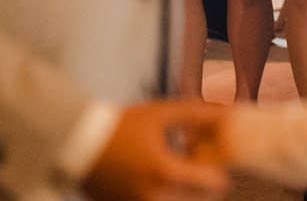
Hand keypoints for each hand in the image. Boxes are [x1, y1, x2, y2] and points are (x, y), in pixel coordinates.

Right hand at [83, 101, 227, 200]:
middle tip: (191, 160)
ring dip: (187, 189)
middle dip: (203, 180)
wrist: (78, 145)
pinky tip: (158, 175)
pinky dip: (169, 194)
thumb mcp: (160, 114)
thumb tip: (227, 113)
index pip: (214, 184)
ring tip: (174, 166)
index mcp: (165, 172)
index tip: (207, 155)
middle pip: (202, 199)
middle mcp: (155, 197)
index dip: (218, 169)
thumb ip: (197, 114)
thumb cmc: (120, 127)